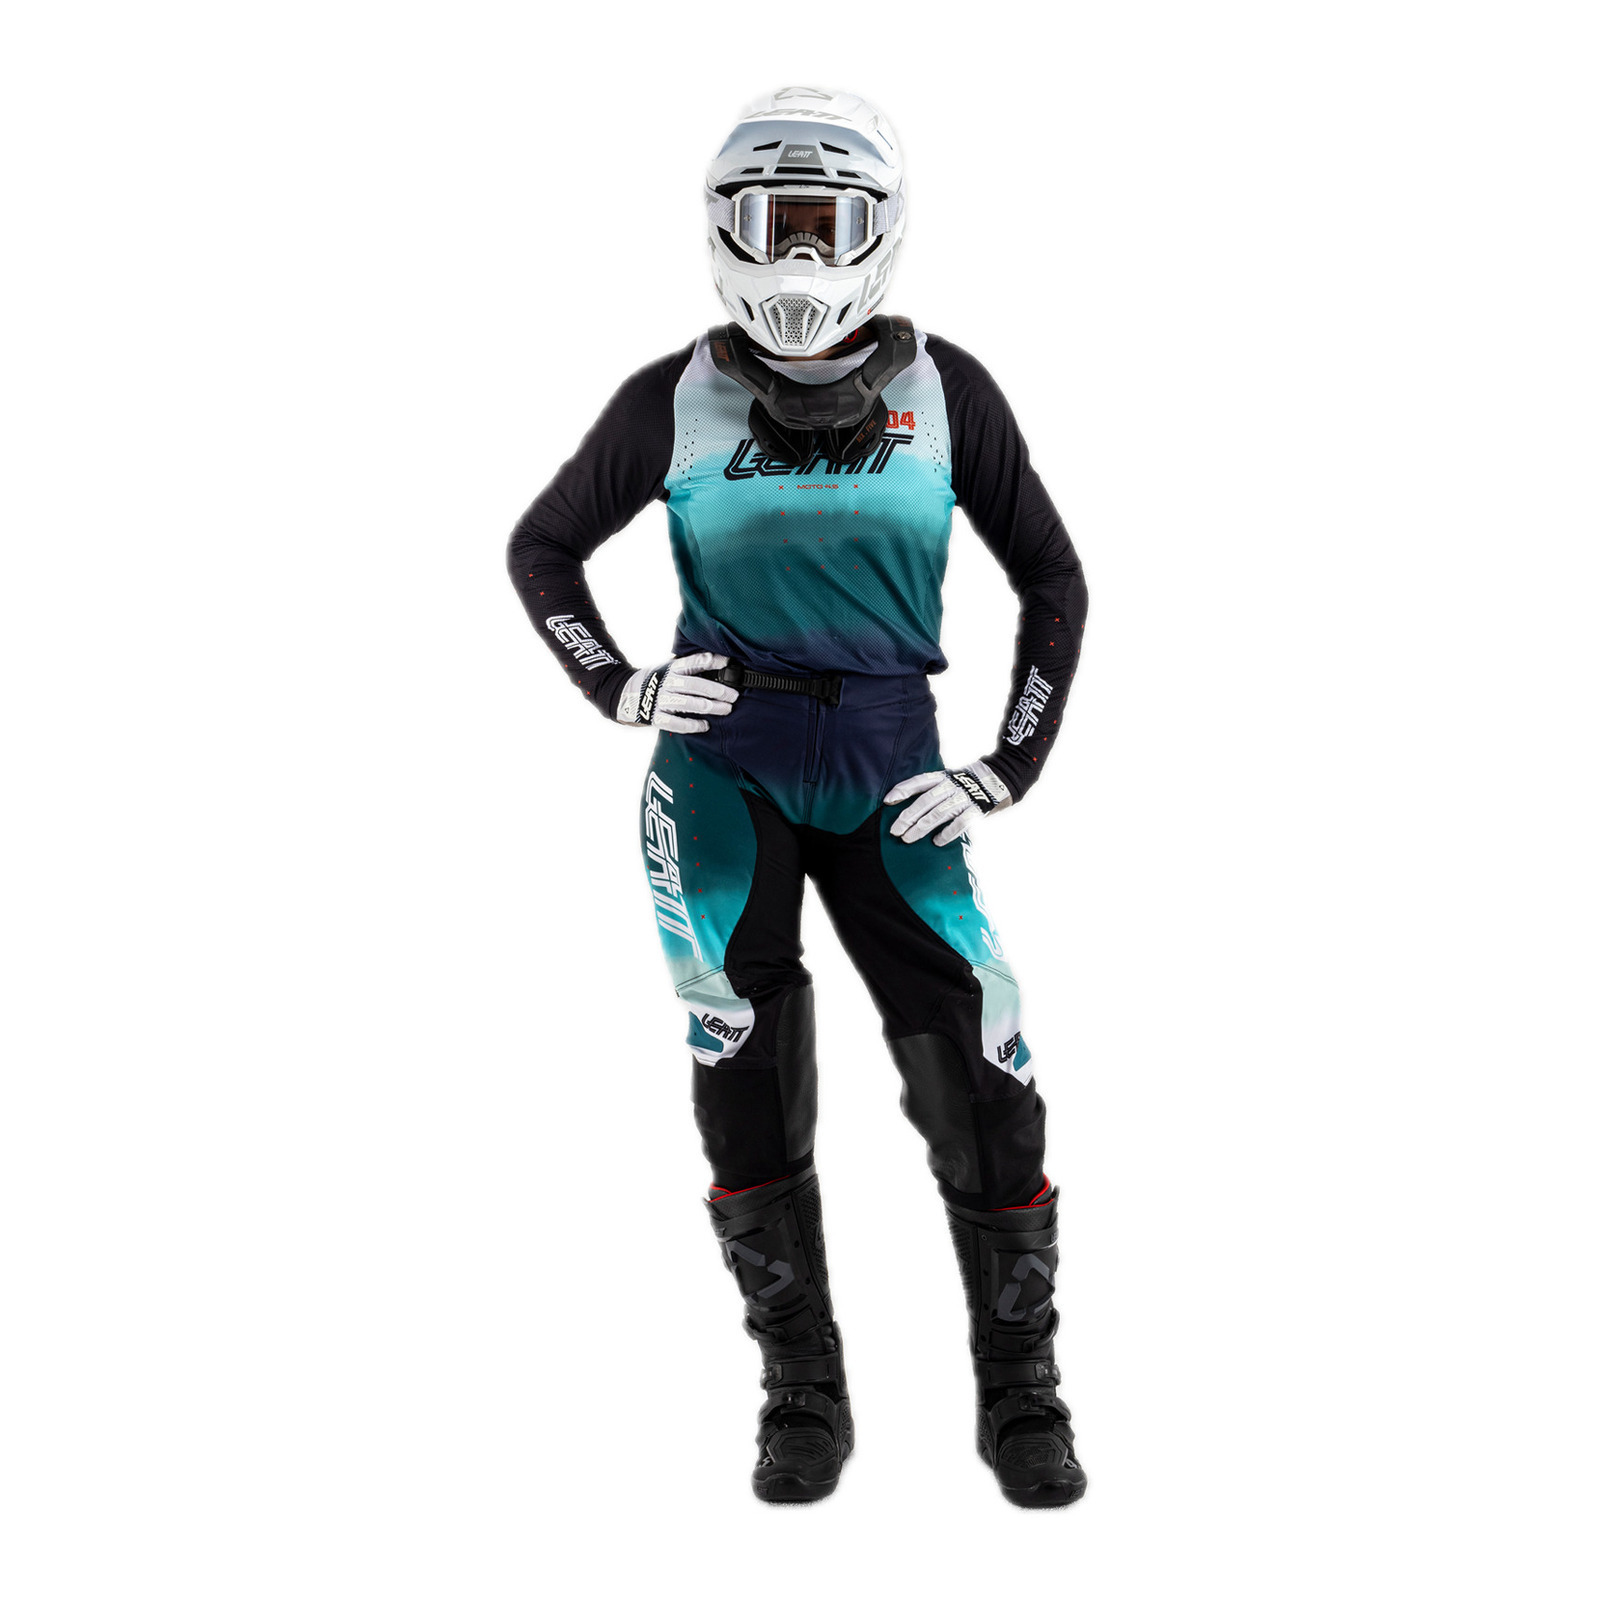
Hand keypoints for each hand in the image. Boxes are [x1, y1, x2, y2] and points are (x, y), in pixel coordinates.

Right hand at [616, 652, 738, 732]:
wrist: (624, 693)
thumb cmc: (655, 680)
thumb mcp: (668, 667)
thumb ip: (687, 668)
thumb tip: (719, 665)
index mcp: (671, 668)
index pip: (695, 661)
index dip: (713, 661)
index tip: (729, 663)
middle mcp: (667, 682)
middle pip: (696, 685)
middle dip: (718, 691)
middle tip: (734, 696)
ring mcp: (660, 700)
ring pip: (690, 704)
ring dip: (712, 707)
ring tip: (726, 709)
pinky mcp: (655, 717)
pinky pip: (677, 724)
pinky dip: (694, 725)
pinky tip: (706, 726)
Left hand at [885, 761, 1011, 846]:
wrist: (1005, 775)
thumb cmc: (973, 780)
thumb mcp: (952, 776)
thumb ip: (936, 787)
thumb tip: (913, 804)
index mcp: (943, 777)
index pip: (919, 782)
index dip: (902, 790)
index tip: (888, 801)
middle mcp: (951, 786)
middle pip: (924, 802)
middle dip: (907, 817)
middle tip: (894, 830)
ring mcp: (964, 798)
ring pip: (937, 815)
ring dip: (921, 828)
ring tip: (907, 839)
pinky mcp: (977, 809)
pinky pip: (959, 824)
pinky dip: (947, 833)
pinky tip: (937, 842)